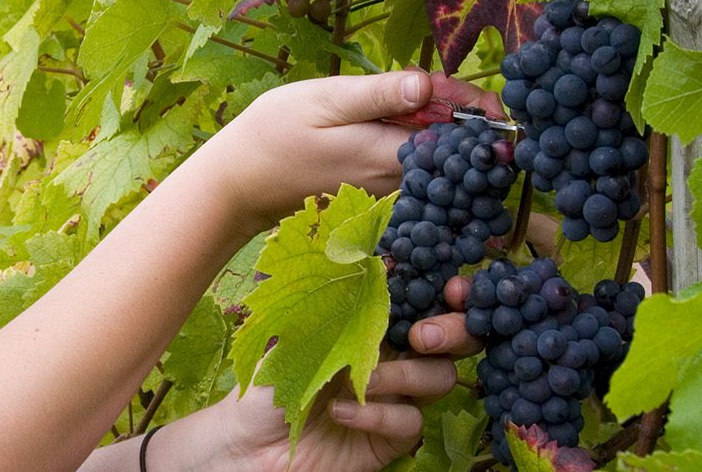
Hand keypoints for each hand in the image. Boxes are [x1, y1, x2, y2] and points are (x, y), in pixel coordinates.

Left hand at [161, 281, 482, 471]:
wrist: (248, 441)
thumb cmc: (267, 378)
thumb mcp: (295, 331)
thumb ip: (335, 301)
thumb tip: (369, 260)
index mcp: (374, 321)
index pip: (424, 300)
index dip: (449, 293)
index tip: (452, 288)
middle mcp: (394, 356)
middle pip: (453, 340)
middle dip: (451, 332)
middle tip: (422, 336)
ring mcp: (396, 397)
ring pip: (439, 379)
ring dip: (407, 375)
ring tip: (363, 380)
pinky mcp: (391, 437)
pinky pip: (408, 422)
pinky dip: (377, 415)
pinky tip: (339, 412)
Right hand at [180, 70, 503, 234]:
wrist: (238, 183)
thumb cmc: (274, 133)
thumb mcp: (324, 100)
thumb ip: (378, 94)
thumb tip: (426, 85)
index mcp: (389, 156)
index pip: (457, 136)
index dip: (476, 110)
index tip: (484, 95)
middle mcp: (396, 183)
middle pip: (454, 155)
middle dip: (468, 125)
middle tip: (460, 95)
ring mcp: (386, 195)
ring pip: (436, 165)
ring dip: (445, 137)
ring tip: (436, 105)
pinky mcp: (375, 198)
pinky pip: (416, 176)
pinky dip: (424, 154)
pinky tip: (410, 130)